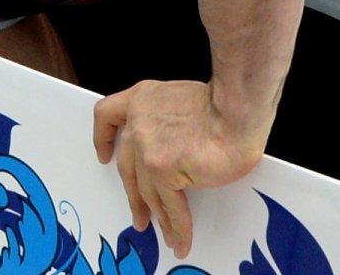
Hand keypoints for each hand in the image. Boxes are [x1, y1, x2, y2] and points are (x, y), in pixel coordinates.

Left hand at [93, 79, 268, 257]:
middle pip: (127, 166)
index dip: (103, 138)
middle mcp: (138, 122)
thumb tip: (171, 146)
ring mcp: (147, 146)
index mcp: (142, 99)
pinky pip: (171, 205)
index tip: (104, 156)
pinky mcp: (163, 168)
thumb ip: (164, 119)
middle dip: (134, 195)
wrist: (237, 110)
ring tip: (166, 235)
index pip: (107, 116)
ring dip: (158, 217)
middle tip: (139, 214)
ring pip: (148, 191)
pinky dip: (178, 227)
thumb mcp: (178, 99)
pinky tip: (180, 240)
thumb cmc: (221, 104)